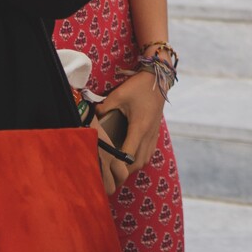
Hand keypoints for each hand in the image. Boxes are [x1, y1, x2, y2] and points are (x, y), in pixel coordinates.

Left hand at [94, 72, 166, 191]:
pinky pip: (149, 152)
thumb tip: (92, 117)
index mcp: (139, 127)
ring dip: (133, 166)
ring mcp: (154, 133)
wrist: (159, 78)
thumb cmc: (139, 86)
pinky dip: (140, 158)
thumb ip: (104, 108)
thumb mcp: (118, 95)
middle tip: (110, 174)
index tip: (106, 169)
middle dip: (124, 171)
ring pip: (145, 159)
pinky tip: (131, 156)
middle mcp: (149, 134)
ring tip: (119, 167)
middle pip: (138, 163)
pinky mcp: (156, 131)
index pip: (128, 155)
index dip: (118, 165)